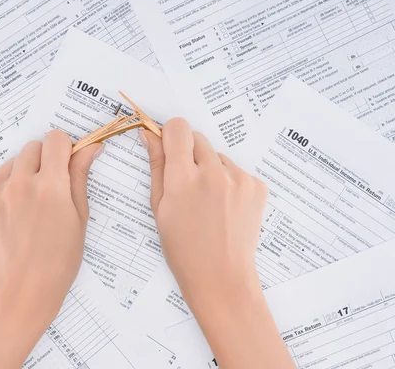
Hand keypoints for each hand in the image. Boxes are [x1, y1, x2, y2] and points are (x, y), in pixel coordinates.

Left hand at [0, 130, 101, 368]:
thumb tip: (91, 146)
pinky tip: (13, 218)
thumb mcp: (79, 217)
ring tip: (29, 208)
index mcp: (50, 186)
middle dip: (43, 161)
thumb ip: (80, 176)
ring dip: (21, 175)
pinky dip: (4, 193)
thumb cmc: (60, 259)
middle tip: (48, 190)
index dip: (63, 150)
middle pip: (32, 147)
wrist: (23, 291)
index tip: (64, 165)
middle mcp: (19, 184)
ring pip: (11, 164)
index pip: (55, 139)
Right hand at [141, 119, 294, 368]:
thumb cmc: (182, 247)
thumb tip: (149, 135)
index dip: (170, 135)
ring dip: (209, 168)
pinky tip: (223, 207)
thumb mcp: (159, 208)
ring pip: (216, 155)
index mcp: (183, 179)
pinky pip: (235, 170)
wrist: (221, 277)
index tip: (168, 148)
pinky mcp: (256, 186)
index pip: (178, 128)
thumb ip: (156, 166)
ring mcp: (238, 179)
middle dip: (188, 153)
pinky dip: (228, 182)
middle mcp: (212, 173)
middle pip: (197, 137)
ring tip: (207, 201)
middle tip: (185, 182)